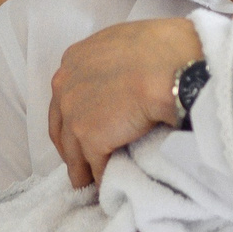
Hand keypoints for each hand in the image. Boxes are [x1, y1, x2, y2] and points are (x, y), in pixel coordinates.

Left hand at [47, 17, 202, 186]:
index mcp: (75, 59)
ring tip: (89, 184)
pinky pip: (94, 166)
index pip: (66, 95)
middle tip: (80, 162)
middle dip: (70, 146)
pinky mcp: (90, 138)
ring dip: (81, 170)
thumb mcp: (129, 43)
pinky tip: (107, 188)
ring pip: (73, 151)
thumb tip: (129, 76)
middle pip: (61, 125)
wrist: (171, 68)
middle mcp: (66, 85)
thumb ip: (116, 61)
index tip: (83, 128)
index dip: (74, 115)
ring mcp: (74, 113)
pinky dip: (101, 180)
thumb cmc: (165, 50)